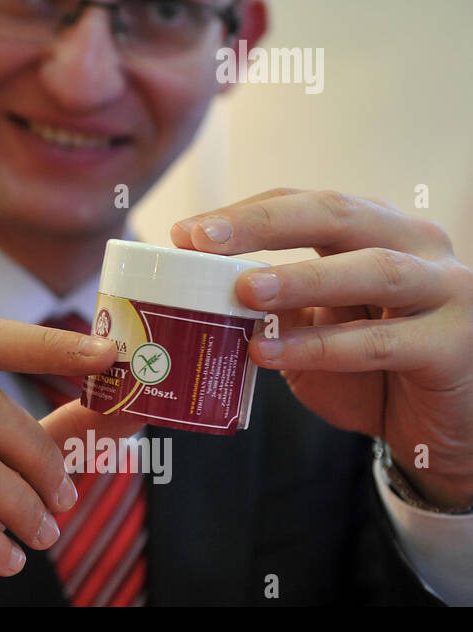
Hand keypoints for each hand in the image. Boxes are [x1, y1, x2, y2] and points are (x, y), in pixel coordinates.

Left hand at [171, 188, 472, 509]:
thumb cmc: (376, 369)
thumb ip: (274, 305)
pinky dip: (321, 346)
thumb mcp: (314, 328)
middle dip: (264, 225)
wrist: (447, 429)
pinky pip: (382, 342)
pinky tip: (271, 354)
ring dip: (301, 278)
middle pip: (338, 215)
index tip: (185, 232)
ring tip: (243, 290)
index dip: (246, 213)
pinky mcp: (455, 344)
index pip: (307, 203)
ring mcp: (446, 291)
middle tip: (203, 242)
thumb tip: (199, 287)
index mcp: (377, 229)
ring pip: (373, 271)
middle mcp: (417, 245)